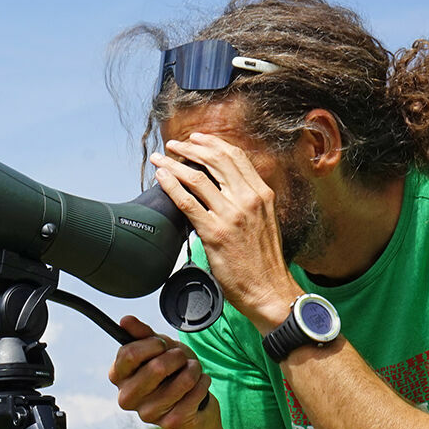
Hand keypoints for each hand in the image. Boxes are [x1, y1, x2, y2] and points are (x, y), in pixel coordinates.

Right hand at [109, 316, 217, 428]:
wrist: (191, 404)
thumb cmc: (171, 372)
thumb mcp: (157, 349)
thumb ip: (142, 334)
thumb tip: (126, 320)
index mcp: (118, 376)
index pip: (130, 354)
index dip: (152, 344)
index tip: (162, 345)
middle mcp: (127, 397)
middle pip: (157, 367)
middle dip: (177, 356)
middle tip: (181, 357)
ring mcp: (147, 413)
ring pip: (181, 381)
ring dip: (194, 370)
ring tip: (194, 370)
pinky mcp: (168, 423)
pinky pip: (194, 395)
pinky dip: (203, 383)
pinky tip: (201, 383)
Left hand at [152, 133, 302, 330]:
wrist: (269, 289)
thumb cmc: (263, 260)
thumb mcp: (265, 220)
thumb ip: (248, 201)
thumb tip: (225, 187)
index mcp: (262, 194)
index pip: (235, 157)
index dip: (213, 143)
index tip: (196, 138)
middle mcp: (248, 199)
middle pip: (215, 160)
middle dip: (190, 148)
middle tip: (173, 145)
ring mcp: (231, 215)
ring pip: (196, 178)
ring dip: (173, 164)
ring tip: (159, 159)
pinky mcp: (214, 232)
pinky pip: (187, 202)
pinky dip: (170, 186)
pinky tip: (160, 179)